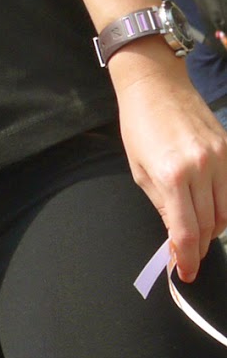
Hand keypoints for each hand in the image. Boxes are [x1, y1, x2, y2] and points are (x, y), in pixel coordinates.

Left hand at [113, 46, 226, 281]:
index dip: (187, 257)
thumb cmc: (139, 126)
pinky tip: (209, 210)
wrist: (156, 84)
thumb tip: (176, 237)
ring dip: (212, 229)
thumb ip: (161, 206)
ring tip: (197, 233)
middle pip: (208, 225)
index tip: (185, 273)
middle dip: (198, 246)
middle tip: (187, 257)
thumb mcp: (139, 170)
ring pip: (226, 212)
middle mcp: (201, 168)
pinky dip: (223, 207)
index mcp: (171, 175)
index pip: (186, 230)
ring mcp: (220, 158)